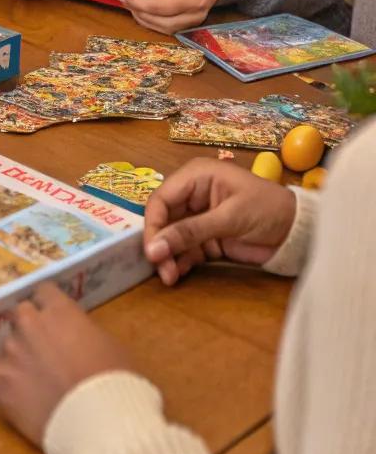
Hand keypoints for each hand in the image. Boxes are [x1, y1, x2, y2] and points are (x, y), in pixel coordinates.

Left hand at [0, 284, 137, 448]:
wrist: (98, 423)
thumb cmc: (114, 383)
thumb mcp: (109, 345)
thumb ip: (84, 330)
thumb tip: (75, 335)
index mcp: (58, 310)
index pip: (43, 291)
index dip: (49, 304)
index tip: (54, 317)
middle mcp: (28, 325)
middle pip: (20, 313)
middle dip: (30, 326)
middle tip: (45, 347)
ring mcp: (10, 353)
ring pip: (8, 345)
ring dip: (20, 355)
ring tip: (36, 379)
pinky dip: (11, 382)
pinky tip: (26, 397)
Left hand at [109, 0, 226, 34]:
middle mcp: (196, 1)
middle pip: (160, 8)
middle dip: (134, 2)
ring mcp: (196, 16)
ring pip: (162, 23)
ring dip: (139, 15)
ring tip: (126, 3)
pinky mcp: (194, 24)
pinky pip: (168, 28)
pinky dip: (150, 22)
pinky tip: (138, 13)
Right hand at [143, 159, 296, 286]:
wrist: (300, 232)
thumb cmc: (268, 210)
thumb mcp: (229, 218)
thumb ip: (191, 232)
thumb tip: (154, 248)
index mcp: (196, 176)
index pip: (161, 199)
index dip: (153, 224)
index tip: (152, 250)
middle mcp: (193, 194)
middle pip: (164, 220)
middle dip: (160, 244)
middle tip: (160, 268)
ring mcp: (200, 217)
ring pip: (172, 238)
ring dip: (169, 257)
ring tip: (169, 277)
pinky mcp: (208, 238)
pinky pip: (186, 250)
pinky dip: (181, 262)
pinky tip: (179, 274)